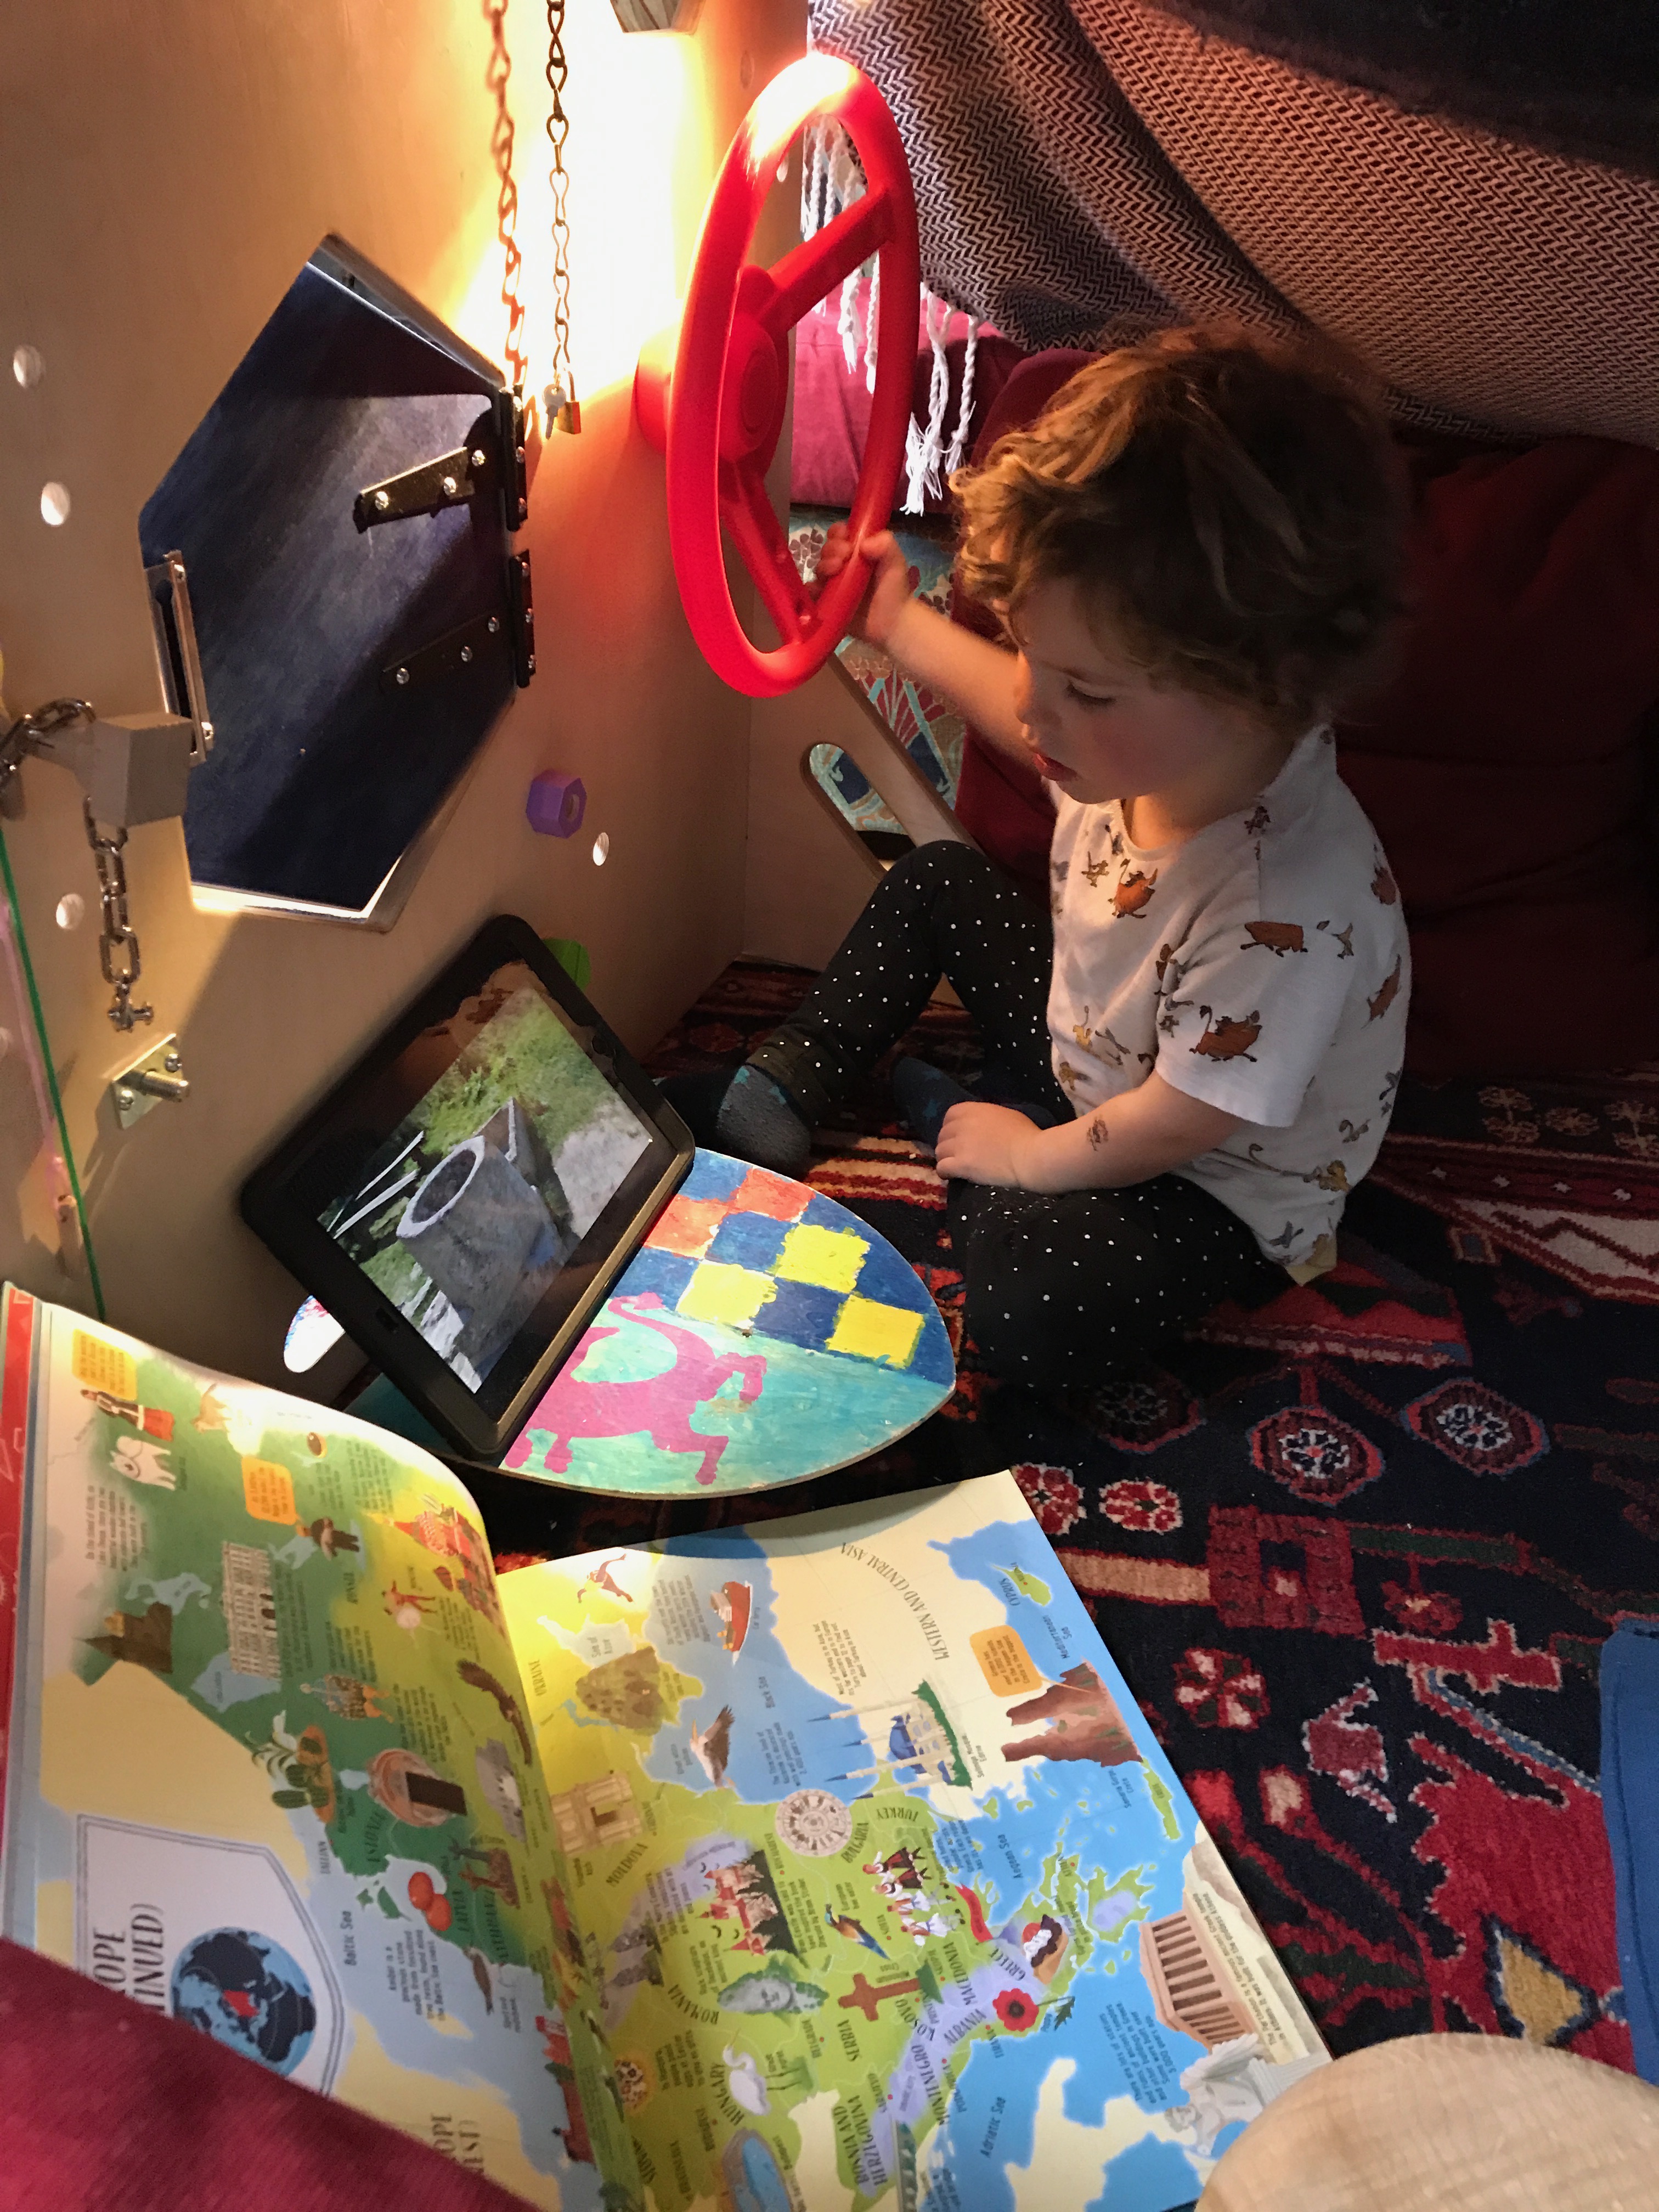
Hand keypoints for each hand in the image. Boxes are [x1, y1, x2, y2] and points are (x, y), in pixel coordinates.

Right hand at [814, 523, 913, 650]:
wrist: (893, 625)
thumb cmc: (895, 591)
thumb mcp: (896, 564)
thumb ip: (886, 546)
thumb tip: (863, 544)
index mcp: (857, 551)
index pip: (839, 534)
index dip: (838, 533)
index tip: (847, 539)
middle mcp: (843, 565)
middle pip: (826, 549)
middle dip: (832, 549)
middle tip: (845, 557)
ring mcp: (834, 584)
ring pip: (818, 568)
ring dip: (823, 566)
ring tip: (835, 571)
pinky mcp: (827, 603)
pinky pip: (812, 594)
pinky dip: (811, 589)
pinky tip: (817, 589)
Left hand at [932, 1101, 1042, 1188]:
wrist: (1031, 1156)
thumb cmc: (1027, 1135)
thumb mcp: (1007, 1115)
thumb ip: (988, 1117)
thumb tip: (983, 1124)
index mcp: (973, 1110)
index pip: (950, 1116)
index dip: (952, 1128)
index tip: (959, 1137)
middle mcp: (962, 1125)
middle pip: (943, 1135)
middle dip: (948, 1144)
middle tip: (958, 1154)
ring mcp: (960, 1145)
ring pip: (940, 1152)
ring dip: (946, 1159)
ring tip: (955, 1167)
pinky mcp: (961, 1164)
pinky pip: (941, 1168)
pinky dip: (945, 1173)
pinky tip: (953, 1176)